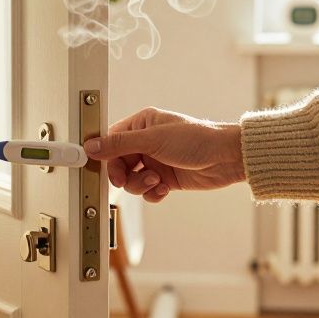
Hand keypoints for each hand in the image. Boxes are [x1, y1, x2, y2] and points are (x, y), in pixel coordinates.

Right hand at [83, 107, 244, 202]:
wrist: (227, 158)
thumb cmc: (197, 139)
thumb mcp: (153, 140)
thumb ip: (119, 144)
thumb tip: (92, 146)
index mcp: (142, 124)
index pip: (111, 139)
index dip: (102, 153)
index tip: (93, 164)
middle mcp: (147, 142)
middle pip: (119, 163)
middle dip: (123, 174)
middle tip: (124, 180)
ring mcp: (156, 161)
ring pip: (132, 180)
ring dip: (140, 184)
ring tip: (155, 181)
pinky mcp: (166, 179)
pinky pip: (147, 191)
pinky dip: (152, 193)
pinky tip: (164, 189)